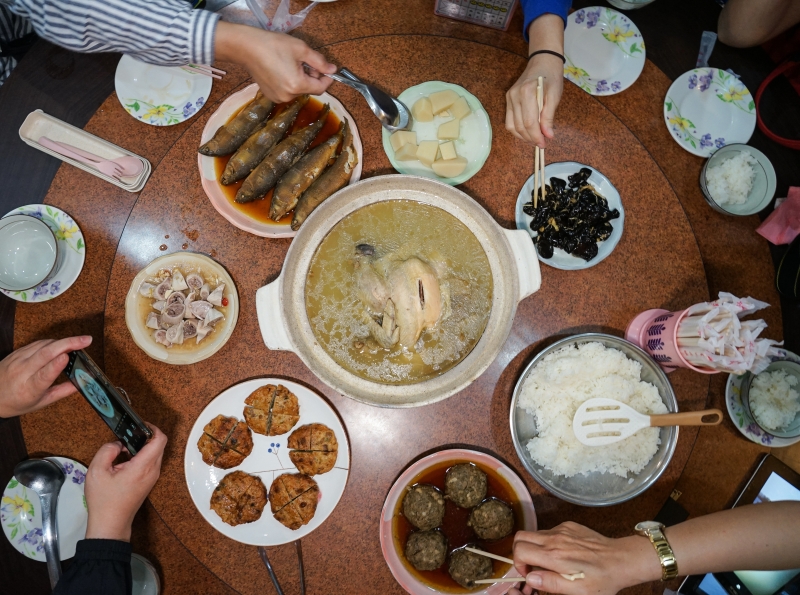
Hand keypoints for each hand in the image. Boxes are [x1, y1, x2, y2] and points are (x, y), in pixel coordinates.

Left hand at [0, 336, 91, 417]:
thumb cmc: (17, 401)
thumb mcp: (41, 402)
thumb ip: (63, 391)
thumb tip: (82, 382)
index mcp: (29, 389)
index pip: (43, 376)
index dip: (55, 365)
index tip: (67, 357)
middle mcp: (22, 372)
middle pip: (45, 353)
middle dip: (68, 343)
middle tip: (86, 340)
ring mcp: (18, 360)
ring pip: (43, 345)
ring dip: (63, 341)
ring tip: (78, 342)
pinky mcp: (17, 352)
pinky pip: (37, 343)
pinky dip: (52, 342)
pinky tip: (61, 345)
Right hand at [84, 424, 166, 541]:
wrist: (110, 524)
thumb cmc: (104, 501)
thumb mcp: (97, 471)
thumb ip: (108, 450)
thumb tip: (118, 444)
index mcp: (143, 466)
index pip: (160, 439)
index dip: (152, 428)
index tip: (139, 425)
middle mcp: (152, 471)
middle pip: (159, 445)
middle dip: (146, 436)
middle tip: (128, 435)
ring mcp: (152, 477)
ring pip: (154, 454)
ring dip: (142, 447)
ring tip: (123, 448)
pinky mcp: (148, 482)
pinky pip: (150, 463)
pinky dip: (141, 456)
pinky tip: (124, 460)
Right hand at [215, 22, 335, 101]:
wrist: (247, 48)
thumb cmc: (273, 45)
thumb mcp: (301, 49)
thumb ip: (319, 62)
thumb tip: (332, 69)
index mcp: (297, 85)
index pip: (321, 88)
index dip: (327, 79)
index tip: (328, 70)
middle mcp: (288, 96)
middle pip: (309, 89)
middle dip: (311, 77)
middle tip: (305, 61)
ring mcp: (278, 98)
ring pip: (298, 91)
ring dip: (300, 80)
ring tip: (291, 64)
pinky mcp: (270, 96)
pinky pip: (287, 91)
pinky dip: (290, 83)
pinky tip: (282, 70)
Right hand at [505, 53, 563, 147]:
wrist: (542, 61)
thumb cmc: (551, 77)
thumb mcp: (555, 96)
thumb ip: (549, 116)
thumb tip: (548, 135)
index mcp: (527, 92)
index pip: (529, 122)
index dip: (536, 136)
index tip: (544, 144)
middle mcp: (514, 96)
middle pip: (519, 126)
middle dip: (530, 138)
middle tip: (541, 144)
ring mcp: (509, 98)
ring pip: (512, 126)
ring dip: (523, 136)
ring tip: (534, 139)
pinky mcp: (508, 100)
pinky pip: (510, 121)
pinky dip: (518, 130)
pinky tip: (527, 132)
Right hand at [508, 522, 659, 594]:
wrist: (621, 560)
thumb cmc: (601, 580)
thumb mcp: (576, 591)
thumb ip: (550, 583)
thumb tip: (529, 578)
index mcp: (554, 556)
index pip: (519, 550)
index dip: (517, 564)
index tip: (528, 574)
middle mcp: (554, 539)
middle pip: (520, 536)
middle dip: (520, 552)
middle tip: (532, 566)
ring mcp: (562, 530)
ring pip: (534, 533)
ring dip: (535, 547)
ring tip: (549, 562)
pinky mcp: (569, 525)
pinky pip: (549, 531)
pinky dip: (548, 542)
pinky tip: (564, 553)